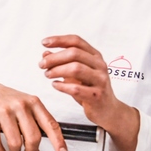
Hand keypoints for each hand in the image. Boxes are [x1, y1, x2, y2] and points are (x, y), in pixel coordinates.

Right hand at [0, 81, 66, 150]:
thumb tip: (39, 150)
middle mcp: (20, 105)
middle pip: (33, 137)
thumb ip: (36, 124)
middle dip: (31, 150)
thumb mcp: (26, 105)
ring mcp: (4, 110)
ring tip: (14, 149)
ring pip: (15, 142)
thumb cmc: (6, 100)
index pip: (50, 124)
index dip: (58, 141)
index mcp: (33, 102)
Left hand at [40, 34, 138, 150]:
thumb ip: (62, 62)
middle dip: (54, 58)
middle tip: (42, 64)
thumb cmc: (90, 89)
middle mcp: (100, 65)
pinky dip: (62, 86)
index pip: (76, 41)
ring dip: (57, 70)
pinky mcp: (97, 96)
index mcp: (95, 56)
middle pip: (74, 53)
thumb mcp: (76, 73)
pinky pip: (76, 88)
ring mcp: (100, 80)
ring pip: (76, 69)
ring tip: (48, 74)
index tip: (44, 42)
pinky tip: (55, 85)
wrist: (108, 110)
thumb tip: (45, 53)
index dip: (59, 40)